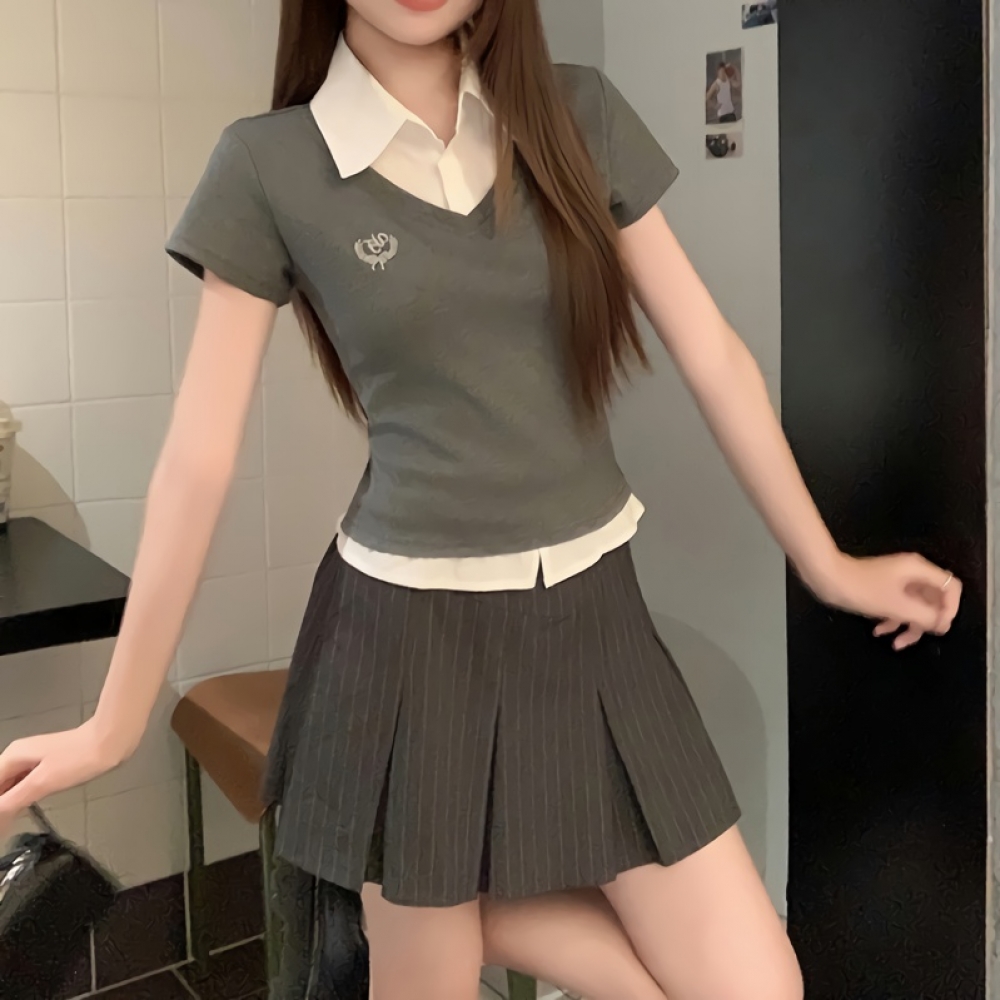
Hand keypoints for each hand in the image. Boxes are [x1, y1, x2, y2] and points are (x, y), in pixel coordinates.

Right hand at [0, 719, 131, 835]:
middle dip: (0, 806)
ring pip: (11, 784)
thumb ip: (13, 799)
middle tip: (3, 828)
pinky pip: (26, 782)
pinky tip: (22, 809)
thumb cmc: (77, 760)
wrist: (110, 741)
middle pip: (0, 784)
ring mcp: (35, 759)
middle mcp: (19, 756)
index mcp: (13, 756)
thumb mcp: (42, 782)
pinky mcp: (50, 764)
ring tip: (6, 824)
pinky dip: (21, 797)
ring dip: (7, 803)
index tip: (0, 824)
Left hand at [811, 552, 961, 650]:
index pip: (951, 587)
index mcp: (918, 570)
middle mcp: (911, 573)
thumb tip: (941, 624)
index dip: (950, 609)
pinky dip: (892, 620)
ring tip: (897, 643)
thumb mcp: (897, 606)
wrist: (826, 577)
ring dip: (908, 625)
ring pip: (914, 606)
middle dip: (926, 621)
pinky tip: (879, 631)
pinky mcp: (882, 588)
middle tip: (919, 637)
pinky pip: (897, 605)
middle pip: (933, 599)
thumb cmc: (860, 588)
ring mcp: (896, 580)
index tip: (939, 627)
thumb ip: (924, 616)